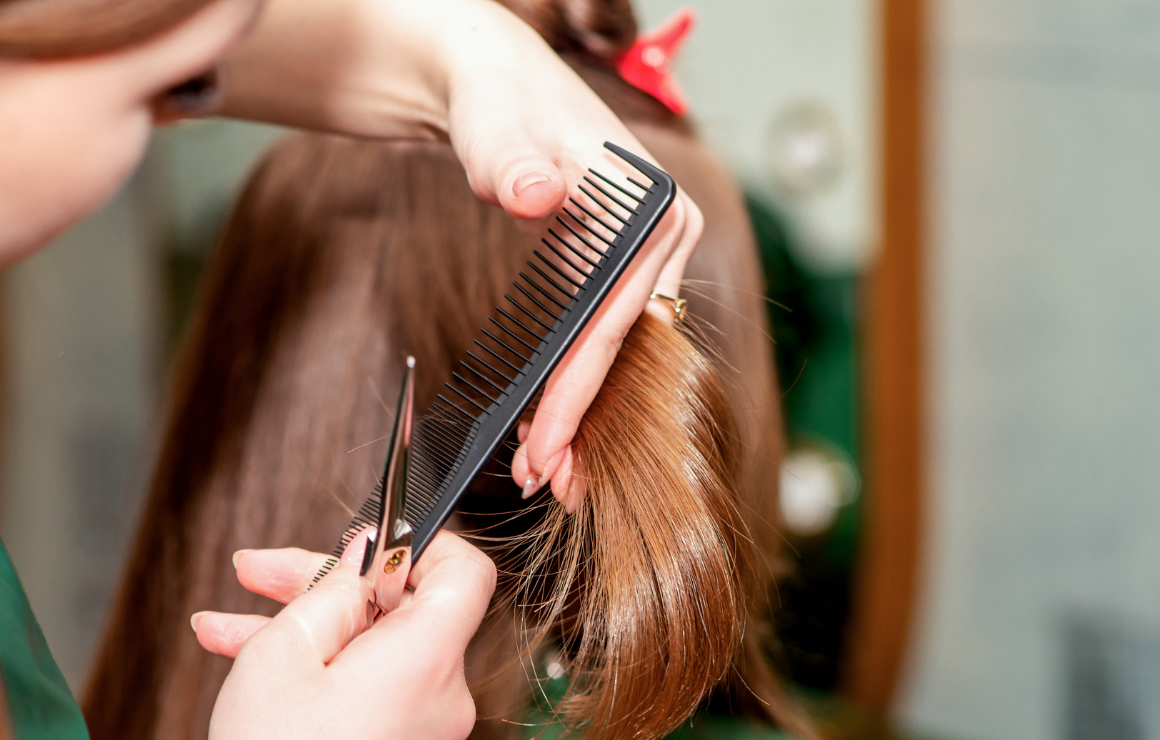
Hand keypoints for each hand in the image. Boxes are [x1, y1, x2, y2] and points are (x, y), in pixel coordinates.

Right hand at [193, 532, 495, 739]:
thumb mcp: (284, 653)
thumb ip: (332, 590)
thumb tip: (365, 554)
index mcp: (426, 659)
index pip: (466, 573)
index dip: (420, 542)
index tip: (367, 538)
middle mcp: (440, 693)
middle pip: (402, 607)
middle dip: (329, 582)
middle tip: (263, 568)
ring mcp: (421, 725)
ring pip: (372, 647)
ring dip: (307, 624)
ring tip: (230, 616)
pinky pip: (368, 686)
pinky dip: (319, 667)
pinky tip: (246, 652)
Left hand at [435, 2, 703, 509]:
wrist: (491, 84)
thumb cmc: (496, 102)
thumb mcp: (498, 128)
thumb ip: (514, 162)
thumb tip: (536, 195)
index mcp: (655, 208)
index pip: (617, 320)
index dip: (579, 391)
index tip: (543, 445)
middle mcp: (664, 236)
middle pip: (626, 347)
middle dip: (581, 418)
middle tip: (542, 480)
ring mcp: (645, 254)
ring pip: (619, 352)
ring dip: (582, 412)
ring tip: (545, 470)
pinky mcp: (618, 267)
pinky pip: (603, 337)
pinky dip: (577, 382)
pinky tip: (552, 423)